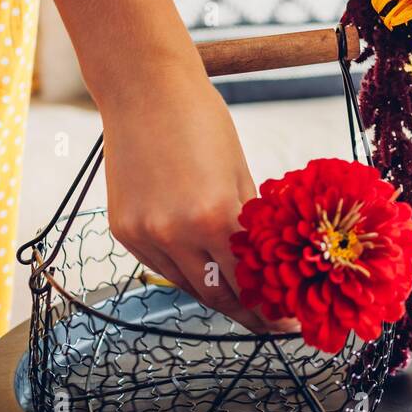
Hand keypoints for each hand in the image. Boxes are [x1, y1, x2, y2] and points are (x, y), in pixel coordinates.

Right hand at [97, 63, 271, 332]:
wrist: (145, 91)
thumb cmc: (203, 122)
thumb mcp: (240, 173)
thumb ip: (249, 223)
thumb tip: (266, 262)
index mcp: (214, 217)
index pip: (248, 283)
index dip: (270, 308)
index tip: (287, 320)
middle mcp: (175, 234)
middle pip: (217, 296)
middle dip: (247, 312)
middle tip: (269, 319)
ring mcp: (145, 235)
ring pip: (187, 286)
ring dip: (215, 294)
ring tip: (241, 297)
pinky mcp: (124, 231)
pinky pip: (160, 267)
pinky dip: (184, 271)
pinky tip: (204, 268)